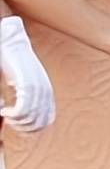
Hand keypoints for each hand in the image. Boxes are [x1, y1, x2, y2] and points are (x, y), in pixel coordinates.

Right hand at [0, 16, 55, 131]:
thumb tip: (15, 117)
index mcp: (46, 92)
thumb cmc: (11, 61)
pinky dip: (12, 115)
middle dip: (23, 128)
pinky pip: (23, 111)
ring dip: (16, 122)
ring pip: (31, 119)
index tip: (16, 123)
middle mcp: (45, 92)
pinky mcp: (27, 85)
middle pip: (40, 123)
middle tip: (9, 121)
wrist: (9, 41)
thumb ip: (22, 98)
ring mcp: (38, 89)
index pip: (46, 121)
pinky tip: (4, 110)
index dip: (31, 128)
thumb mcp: (21, 82)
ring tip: (6, 115)